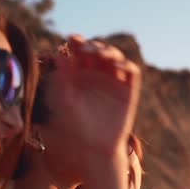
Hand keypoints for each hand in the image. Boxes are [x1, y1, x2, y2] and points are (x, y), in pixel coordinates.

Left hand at [44, 35, 141, 158]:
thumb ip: (62, 80)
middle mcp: (97, 75)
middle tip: (86, 48)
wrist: (94, 148)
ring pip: (115, 57)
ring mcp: (114, 81)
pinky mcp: (128, 91)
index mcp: (80, 75)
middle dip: (93, 45)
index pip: (80, 51)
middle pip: (98, 50)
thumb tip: (58, 55)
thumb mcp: (65, 101)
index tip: (71, 39)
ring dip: (109, 51)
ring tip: (101, 54)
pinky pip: (131, 72)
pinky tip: (116, 66)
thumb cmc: (75, 128)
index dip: (77, 42)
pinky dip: (126, 66)